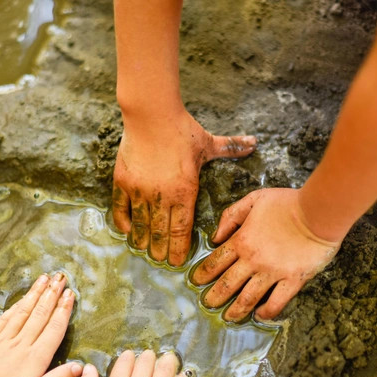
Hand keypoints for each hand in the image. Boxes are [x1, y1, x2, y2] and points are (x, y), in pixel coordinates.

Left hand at [0, 273, 81, 376]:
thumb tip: (79, 366)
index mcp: (36, 356)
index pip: (54, 328)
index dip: (63, 310)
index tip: (70, 294)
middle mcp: (22, 342)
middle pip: (40, 314)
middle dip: (52, 294)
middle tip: (61, 277)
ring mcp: (4, 338)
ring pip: (24, 311)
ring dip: (35, 293)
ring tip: (44, 278)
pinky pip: (5, 318)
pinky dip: (16, 306)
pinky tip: (22, 299)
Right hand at [112, 109, 255, 265]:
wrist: (151, 114)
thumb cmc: (182, 129)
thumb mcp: (208, 142)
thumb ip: (231, 147)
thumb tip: (255, 142)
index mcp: (184, 191)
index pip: (181, 230)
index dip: (179, 249)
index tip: (178, 261)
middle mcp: (161, 196)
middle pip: (160, 233)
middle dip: (161, 250)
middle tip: (161, 261)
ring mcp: (140, 190)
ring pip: (141, 224)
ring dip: (143, 240)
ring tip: (145, 250)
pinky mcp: (123, 182)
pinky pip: (121, 209)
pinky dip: (123, 222)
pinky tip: (128, 231)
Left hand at [191, 188, 340, 321]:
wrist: (318, 213)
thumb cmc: (288, 203)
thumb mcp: (254, 200)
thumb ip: (232, 216)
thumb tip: (216, 236)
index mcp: (242, 241)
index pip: (216, 261)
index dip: (203, 273)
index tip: (196, 282)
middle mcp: (253, 260)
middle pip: (227, 283)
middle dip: (214, 296)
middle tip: (207, 304)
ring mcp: (273, 272)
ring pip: (248, 297)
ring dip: (235, 309)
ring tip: (228, 317)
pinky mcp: (292, 280)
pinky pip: (276, 302)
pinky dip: (266, 312)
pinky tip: (259, 315)